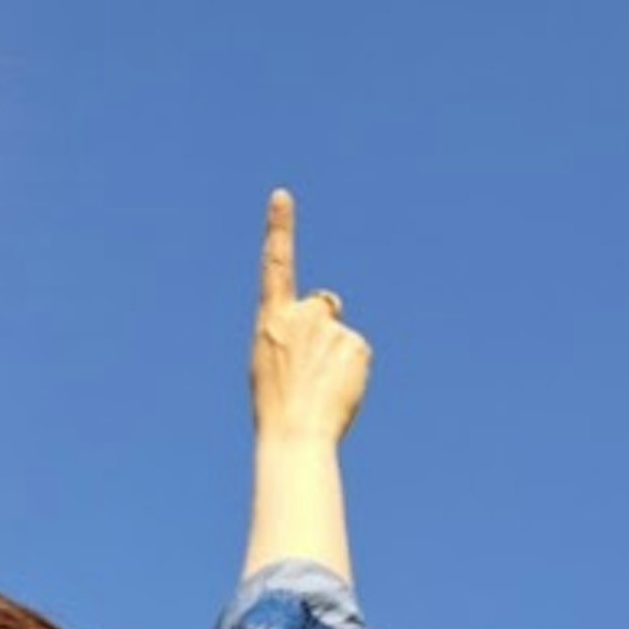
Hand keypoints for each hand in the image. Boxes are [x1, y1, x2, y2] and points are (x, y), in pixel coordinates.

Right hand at [250, 188, 371, 446]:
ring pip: (341, 337)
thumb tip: (329, 316)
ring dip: (335, 358)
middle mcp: (301, 316)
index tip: (282, 195)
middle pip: (322, 306)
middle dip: (323, 325)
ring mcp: (331, 328)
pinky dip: (351, 371)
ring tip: (319, 389)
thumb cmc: (277, 403)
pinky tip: (337, 391)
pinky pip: (357, 353)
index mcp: (271, 319)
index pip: (276, 263)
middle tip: (310, 367)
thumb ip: (294, 332)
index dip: (279, 227)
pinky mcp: (356, 343)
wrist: (295, 433)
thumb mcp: (272, 360)